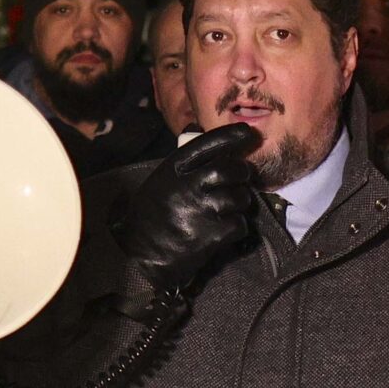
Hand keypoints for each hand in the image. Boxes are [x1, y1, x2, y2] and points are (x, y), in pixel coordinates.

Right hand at [119, 123, 260, 298]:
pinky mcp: (212, 235)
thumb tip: (196, 129)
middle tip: (241, 178)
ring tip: (229, 208)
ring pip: (240, 197)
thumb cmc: (150, 218)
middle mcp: (188, 186)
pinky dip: (237, 227)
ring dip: (240, 202)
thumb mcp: (159, 181)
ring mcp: (201, 210)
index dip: (232, 135)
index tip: (248, 133)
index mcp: (173, 169)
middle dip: (242, 173)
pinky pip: (239, 223)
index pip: (208, 144)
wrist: (140, 258)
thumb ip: (181, 161)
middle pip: (231, 169)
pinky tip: (224, 230)